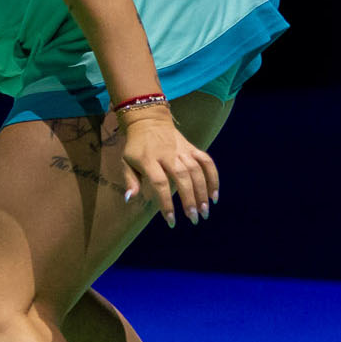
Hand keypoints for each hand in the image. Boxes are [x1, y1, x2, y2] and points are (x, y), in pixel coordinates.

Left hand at [119, 105, 217, 227]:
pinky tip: (215, 195)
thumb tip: (130, 199)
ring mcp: (182, 150)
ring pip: (196, 171)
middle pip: (182, 177)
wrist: (148, 121)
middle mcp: (167, 155)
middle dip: (189, 200)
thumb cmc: (136, 147)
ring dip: (203, 192)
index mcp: (148, 160)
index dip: (166, 203)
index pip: (160, 183)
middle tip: (194, 219)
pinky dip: (213, 177)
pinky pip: (206, 162)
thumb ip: (130, 180)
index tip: (171, 221)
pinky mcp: (192, 148)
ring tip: (204, 211)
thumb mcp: (126, 161)